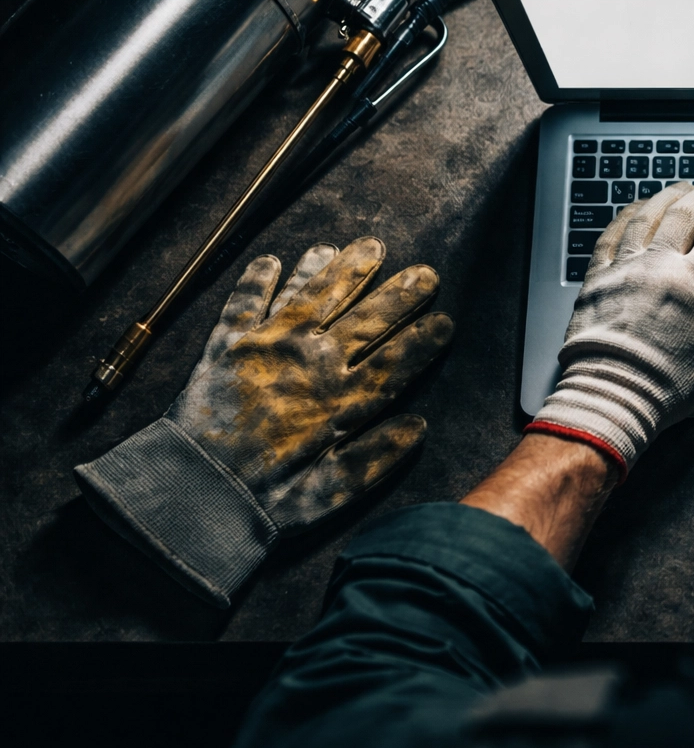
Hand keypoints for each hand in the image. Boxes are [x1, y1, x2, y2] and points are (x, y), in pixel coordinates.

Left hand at [75, 237, 453, 605]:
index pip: (395, 361)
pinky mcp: (228, 345)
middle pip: (365, 320)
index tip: (446, 320)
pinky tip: (273, 259)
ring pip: (314, 296)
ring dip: (341, 269)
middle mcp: (312, 364)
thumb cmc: (265, 501)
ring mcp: (270, 348)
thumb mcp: (331, 493)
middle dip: (399, 294)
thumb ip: (376, 458)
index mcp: (341, 401)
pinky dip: (259, 278)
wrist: (193, 491)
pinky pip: (247, 301)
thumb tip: (417, 426)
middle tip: (425, 272)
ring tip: (365, 246)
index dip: (424, 339)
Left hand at [527, 180, 693, 475]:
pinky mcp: (595, 280)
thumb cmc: (665, 384)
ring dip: (667, 197)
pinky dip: (624, 216)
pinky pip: (609, 236)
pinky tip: (634, 209)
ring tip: (681, 189)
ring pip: (645, 217)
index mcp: (690, 283)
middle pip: (684, 215)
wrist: (608, 399)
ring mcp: (621, 269)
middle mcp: (654, 266)